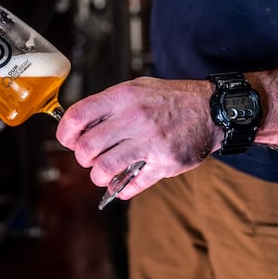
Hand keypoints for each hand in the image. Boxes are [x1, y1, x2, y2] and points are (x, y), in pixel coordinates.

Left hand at [56, 77, 222, 200]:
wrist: (212, 110)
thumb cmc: (170, 99)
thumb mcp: (137, 88)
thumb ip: (108, 105)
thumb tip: (78, 125)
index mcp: (124, 97)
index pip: (78, 116)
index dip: (65, 133)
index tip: (68, 140)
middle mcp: (135, 118)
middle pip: (86, 148)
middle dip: (82, 158)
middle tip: (90, 157)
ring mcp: (150, 142)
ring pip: (104, 169)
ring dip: (98, 176)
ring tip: (104, 173)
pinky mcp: (164, 162)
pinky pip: (132, 184)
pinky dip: (122, 189)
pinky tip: (123, 184)